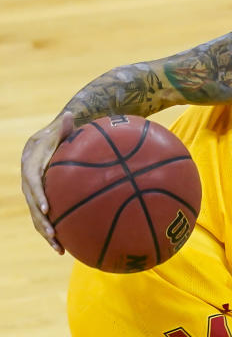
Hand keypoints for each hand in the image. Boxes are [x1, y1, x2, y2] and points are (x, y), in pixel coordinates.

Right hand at [21, 112, 75, 252]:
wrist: (52, 138)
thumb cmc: (61, 132)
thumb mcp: (61, 127)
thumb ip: (64, 125)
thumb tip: (70, 115)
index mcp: (31, 164)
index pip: (33, 183)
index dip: (39, 196)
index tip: (47, 209)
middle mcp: (29, 181)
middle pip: (32, 205)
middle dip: (41, 221)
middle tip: (52, 233)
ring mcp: (34, 192)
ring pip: (36, 216)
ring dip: (46, 233)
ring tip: (59, 248)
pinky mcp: (42, 198)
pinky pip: (45, 217)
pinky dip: (54, 230)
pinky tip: (66, 246)